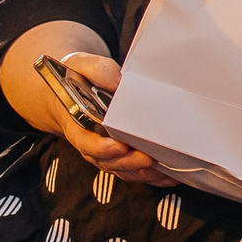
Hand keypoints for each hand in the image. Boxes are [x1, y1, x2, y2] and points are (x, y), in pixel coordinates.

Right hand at [46, 50, 173, 182]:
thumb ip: (98, 71)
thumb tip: (119, 83)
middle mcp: (90, 142)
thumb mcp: (82, 66)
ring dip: (143, 173)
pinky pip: (133, 170)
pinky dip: (150, 175)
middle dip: (129, 163)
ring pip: (123, 169)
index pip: (86, 143)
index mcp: (77, 124)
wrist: (72, 89)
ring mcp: (105, 151)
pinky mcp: (120, 153)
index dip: (102, 148)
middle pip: (108, 161)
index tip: (119, 146)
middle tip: (148, 159)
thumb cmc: (79, 77)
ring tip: (164, 170)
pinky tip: (169, 175)